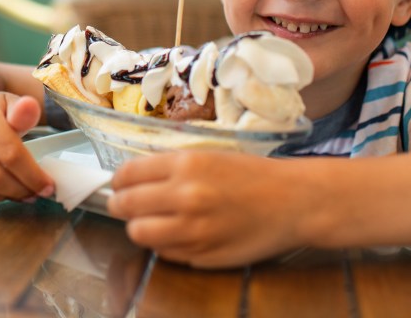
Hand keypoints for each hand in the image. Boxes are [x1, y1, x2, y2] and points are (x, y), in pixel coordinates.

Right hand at [0, 94, 54, 202]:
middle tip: (36, 194)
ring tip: (22, 193)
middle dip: (20, 190)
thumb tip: (30, 108)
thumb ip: (24, 110)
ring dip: (5, 197)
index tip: (48, 186)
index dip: (32, 175)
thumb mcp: (12, 103)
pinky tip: (1, 191)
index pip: (10, 153)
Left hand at [107, 151, 313, 267]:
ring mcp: (193, 229)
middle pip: (125, 205)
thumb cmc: (252, 176)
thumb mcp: (207, 156)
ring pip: (138, 233)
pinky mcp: (202, 255)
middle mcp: (185, 196)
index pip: (127, 174)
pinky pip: (165, 252)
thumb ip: (170, 167)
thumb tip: (132, 178)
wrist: (292, 202)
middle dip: (120, 205)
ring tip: (149, 222)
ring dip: (139, 228)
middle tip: (125, 205)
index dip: (118, 181)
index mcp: (185, 165)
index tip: (119, 184)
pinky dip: (165, 245)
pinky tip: (179, 234)